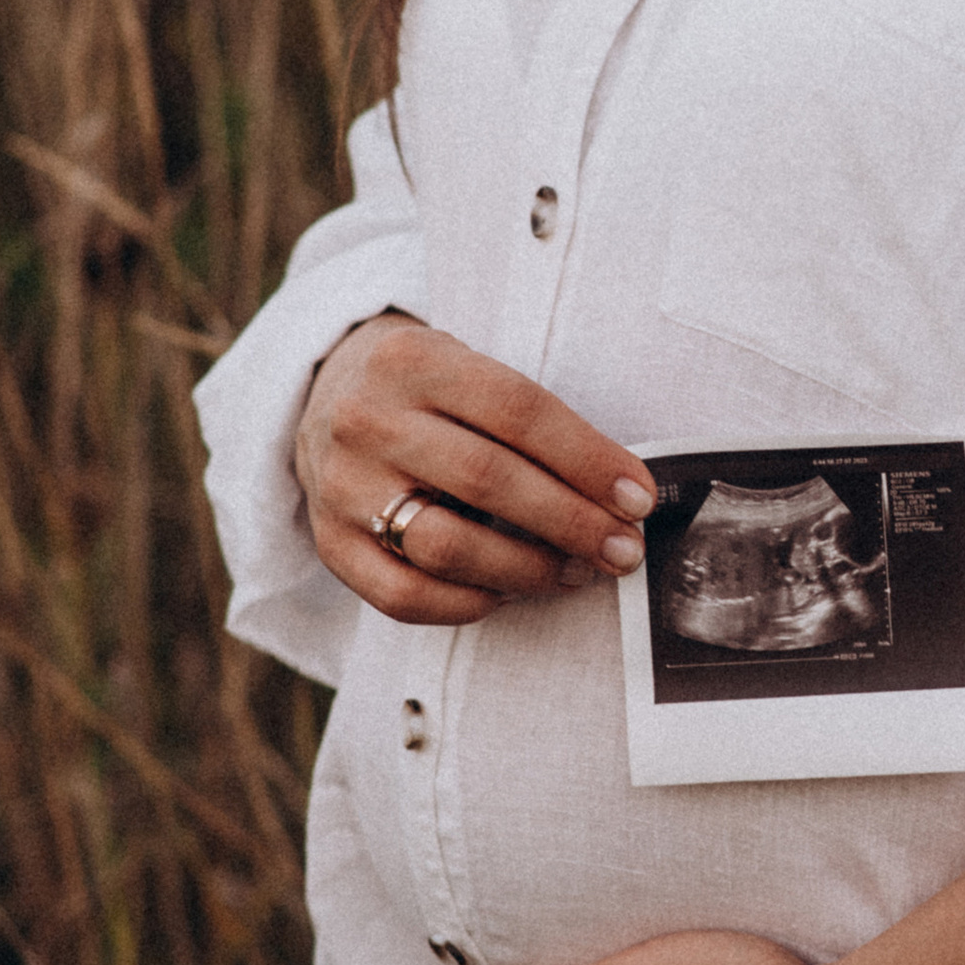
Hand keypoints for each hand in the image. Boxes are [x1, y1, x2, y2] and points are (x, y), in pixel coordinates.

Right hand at [295, 313, 654, 625]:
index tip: (638, 498)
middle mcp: (368, 420)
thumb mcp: (467, 369)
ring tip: (576, 571)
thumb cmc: (429, 393)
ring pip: (447, 546)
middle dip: (572, 522)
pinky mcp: (330, 545)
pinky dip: (469, 604)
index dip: (587, 459)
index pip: (517, 410)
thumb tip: (621, 494)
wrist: (326, 401)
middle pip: (487, 480)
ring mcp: (342, 486)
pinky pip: (405, 596)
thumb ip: (532, 420)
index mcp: (413, 360)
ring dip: (528, 569)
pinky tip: (508, 593)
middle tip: (623, 550)